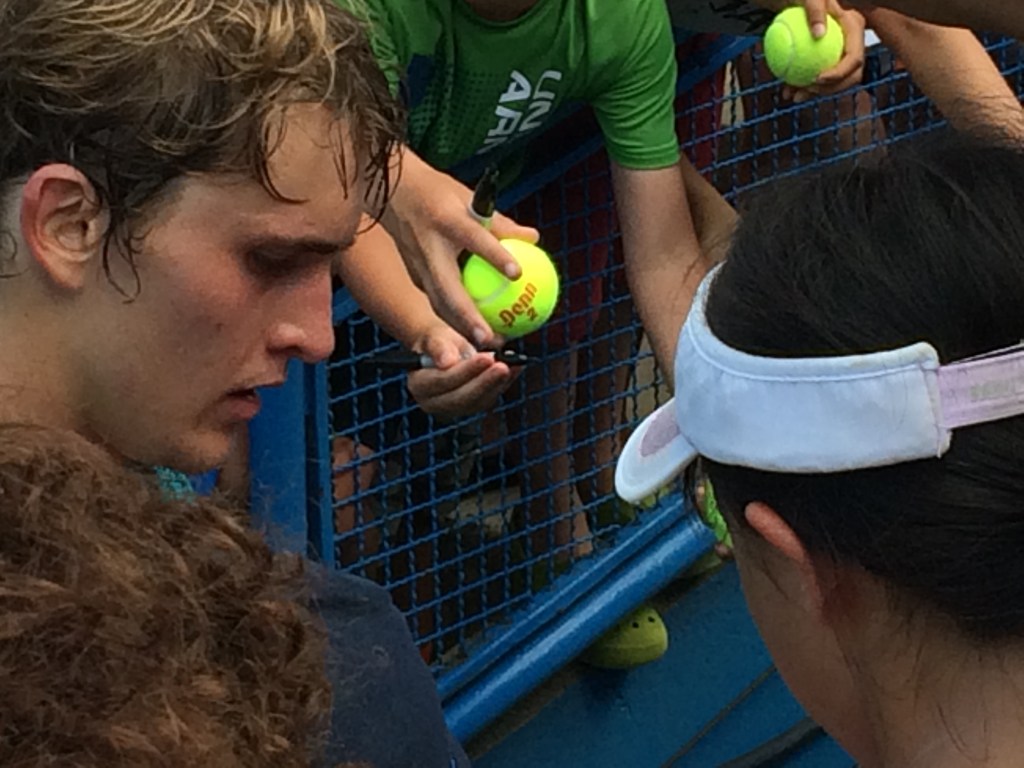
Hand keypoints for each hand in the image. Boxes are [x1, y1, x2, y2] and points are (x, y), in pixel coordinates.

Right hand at [381, 149, 538, 348]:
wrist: (392, 193)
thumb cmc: (439, 194)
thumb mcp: (470, 199)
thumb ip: (502, 223)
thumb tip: (533, 239)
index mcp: (446, 220)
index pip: (474, 238)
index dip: (495, 255)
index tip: (517, 274)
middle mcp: (429, 247)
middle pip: (448, 289)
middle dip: (467, 318)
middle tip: (490, 338)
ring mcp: (418, 265)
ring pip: (439, 303)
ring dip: (461, 326)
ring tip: (488, 343)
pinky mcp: (415, 276)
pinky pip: (438, 301)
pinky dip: (456, 318)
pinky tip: (477, 330)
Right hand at [406, 323, 520, 418]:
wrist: (443, 347)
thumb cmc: (437, 340)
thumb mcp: (434, 335)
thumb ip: (439, 346)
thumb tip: (447, 361)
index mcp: (419, 384)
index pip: (442, 381)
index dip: (465, 371)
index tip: (485, 357)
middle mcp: (434, 402)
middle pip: (461, 397)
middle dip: (484, 381)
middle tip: (502, 365)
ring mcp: (453, 407)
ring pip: (478, 401)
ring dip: (497, 383)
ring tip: (512, 364)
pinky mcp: (471, 406)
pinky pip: (489, 398)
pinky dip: (504, 383)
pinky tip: (516, 367)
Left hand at [782, 2, 866, 102]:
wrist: (797, 1)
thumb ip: (815, 10)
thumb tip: (818, 34)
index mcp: (854, 27)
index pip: (855, 57)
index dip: (840, 73)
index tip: (817, 79)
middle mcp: (850, 42)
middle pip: (850, 75)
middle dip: (831, 89)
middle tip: (808, 90)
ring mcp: (839, 52)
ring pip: (834, 80)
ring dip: (815, 92)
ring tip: (795, 96)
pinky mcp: (825, 58)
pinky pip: (818, 76)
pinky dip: (803, 86)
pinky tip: (788, 91)